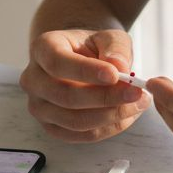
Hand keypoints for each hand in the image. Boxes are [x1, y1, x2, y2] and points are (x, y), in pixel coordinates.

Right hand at [20, 29, 149, 142]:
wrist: (84, 60)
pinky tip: (127, 115)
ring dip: (111, 115)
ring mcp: (39, 106)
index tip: (114, 75)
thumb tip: (120, 67)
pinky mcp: (52, 127)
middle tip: (136, 93)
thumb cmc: (94, 47)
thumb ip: (115, 48)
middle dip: (105, 98)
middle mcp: (33, 79)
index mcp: (42, 49)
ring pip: (74, 121)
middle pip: (65, 96)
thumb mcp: (109, 37)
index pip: (57, 63)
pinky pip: (82, 135)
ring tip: (138, 103)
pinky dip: (109, 127)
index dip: (85, 71)